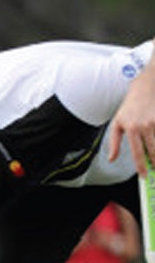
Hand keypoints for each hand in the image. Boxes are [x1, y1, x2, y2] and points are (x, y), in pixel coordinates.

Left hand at [108, 56, 154, 175]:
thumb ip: (114, 143)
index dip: (141, 167)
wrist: (146, 86)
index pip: (137, 153)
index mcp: (131, 129)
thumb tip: (111, 159)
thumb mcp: (116, 123)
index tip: (144, 176)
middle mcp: (145, 126)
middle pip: (153, 150)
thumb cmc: (130, 106)